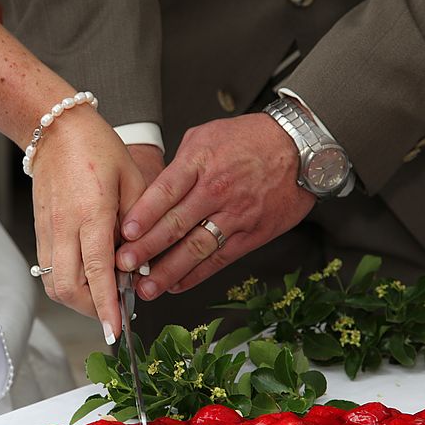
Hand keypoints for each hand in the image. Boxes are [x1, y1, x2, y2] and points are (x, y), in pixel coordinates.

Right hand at [32, 108, 145, 343]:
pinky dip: (68, 283)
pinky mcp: (39, 231)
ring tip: (102, 296)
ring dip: (77, 299)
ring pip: (53, 284)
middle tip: (113, 313)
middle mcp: (63, 227)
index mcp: (91, 213)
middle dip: (90, 310)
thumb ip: (139, 225)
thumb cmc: (98, 149)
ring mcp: (47, 230)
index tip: (115, 331)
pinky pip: (48, 269)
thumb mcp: (133, 181)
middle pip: (67, 288)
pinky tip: (87, 276)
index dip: (106, 305)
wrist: (56, 129)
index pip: (97, 271)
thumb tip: (142, 266)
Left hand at [115, 113, 315, 299]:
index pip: (166, 191)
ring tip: (146, 288)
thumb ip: (178, 165)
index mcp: (200, 162)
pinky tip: (176, 284)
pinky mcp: (252, 234)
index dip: (144, 214)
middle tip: (124, 265)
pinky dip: (196, 275)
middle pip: (176, 224)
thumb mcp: (206, 136)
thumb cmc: (249, 139)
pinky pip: (219, 258)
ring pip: (196, 247)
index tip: (126, 232)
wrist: (299, 148)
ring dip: (168, 271)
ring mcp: (235, 214)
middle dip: (146, 249)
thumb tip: (152, 193)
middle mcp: (217, 190)